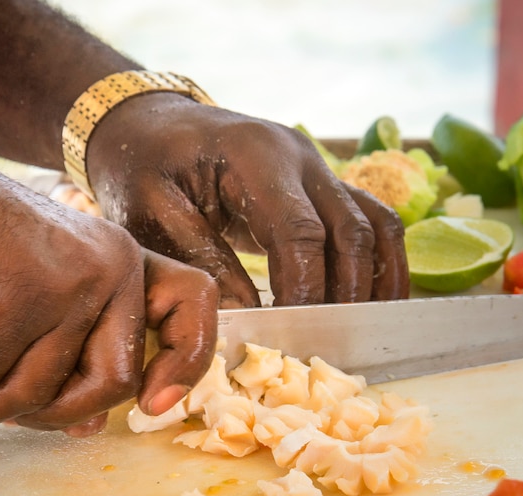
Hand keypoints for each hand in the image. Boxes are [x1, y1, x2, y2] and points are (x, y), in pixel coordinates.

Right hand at [0, 128, 218, 435]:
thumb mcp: (38, 293)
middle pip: (116, 380)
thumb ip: (71, 351)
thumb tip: (93, 424)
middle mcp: (109, 268)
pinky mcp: (15, 300)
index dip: (187, 362)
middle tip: (8, 411)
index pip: (194, 304)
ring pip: (40, 391)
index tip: (155, 405)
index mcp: (123, 261)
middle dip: (59, 415)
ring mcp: (66, 284)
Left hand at [85, 93, 409, 306]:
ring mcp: (317, 167)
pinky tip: (376, 302)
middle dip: (347, 294)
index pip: (301, 232)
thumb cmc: (140, 165)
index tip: (295, 334)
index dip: (306, 289)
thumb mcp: (150, 212)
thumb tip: (245, 314)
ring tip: (366, 332)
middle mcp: (299, 156)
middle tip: (332, 345)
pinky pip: (372, 220)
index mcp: (255, 156)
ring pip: (375, 225)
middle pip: (350, 230)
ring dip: (377, 281)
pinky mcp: (322, 183)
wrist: (148, 123)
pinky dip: (382, 263)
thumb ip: (200, 258)